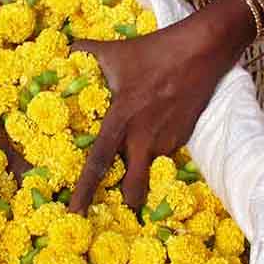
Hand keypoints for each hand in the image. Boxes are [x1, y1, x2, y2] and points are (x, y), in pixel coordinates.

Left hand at [69, 2, 254, 211]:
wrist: (201, 50)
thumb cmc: (153, 51)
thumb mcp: (113, 52)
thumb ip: (84, 54)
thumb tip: (62, 50)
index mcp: (120, 120)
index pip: (98, 163)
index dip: (85, 191)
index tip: (75, 213)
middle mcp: (143, 138)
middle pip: (133, 186)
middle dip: (125, 200)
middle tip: (114, 205)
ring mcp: (166, 141)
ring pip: (149, 171)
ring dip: (141, 174)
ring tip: (133, 170)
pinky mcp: (183, 138)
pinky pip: (163, 155)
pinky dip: (154, 154)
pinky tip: (151, 139)